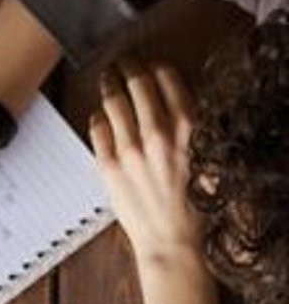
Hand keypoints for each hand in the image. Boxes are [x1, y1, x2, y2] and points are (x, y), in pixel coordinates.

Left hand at [88, 60, 200, 267]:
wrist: (172, 241)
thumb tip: (172, 99)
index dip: (154, 65)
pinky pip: (97, 128)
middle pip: (137, 81)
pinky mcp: (108, 167)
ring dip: (109, 84)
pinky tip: (100, 114)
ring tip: (107, 78)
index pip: (166, 76)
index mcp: (188, 125)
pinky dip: (98, 116)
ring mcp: (130, 149)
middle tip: (123, 62)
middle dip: (128, 66)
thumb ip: (189, 125)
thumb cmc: (194, 203)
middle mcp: (158, 132)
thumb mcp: (205, 154)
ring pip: (113, 101)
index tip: (149, 63)